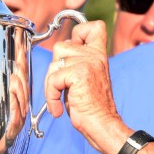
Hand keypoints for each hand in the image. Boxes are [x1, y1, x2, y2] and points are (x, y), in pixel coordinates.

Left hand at [45, 20, 121, 152]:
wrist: (102, 126)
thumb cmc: (90, 107)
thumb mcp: (84, 78)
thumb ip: (76, 62)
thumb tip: (58, 51)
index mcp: (98, 55)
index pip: (95, 27)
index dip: (78, 31)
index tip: (73, 48)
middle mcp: (95, 56)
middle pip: (60, 46)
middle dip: (54, 68)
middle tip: (61, 87)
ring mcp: (88, 63)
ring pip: (54, 63)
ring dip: (51, 84)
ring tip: (60, 98)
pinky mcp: (79, 74)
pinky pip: (54, 78)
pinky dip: (51, 95)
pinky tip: (58, 108)